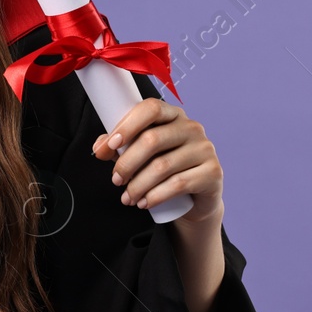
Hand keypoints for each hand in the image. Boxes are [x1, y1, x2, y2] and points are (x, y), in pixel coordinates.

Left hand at [91, 99, 223, 222]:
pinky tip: (144, 202)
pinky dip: (155, 196)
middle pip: (152, 139)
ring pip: (162, 165)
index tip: (109, 145)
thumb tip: (99, 147)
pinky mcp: (213, 172)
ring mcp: (205, 149)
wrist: (195, 198)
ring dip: (138, 184)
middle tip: (116, 179)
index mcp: (173, 115)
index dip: (127, 125)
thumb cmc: (165, 170)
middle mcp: (192, 128)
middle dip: (127, 162)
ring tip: (128, 197)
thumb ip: (119, 146)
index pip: (151, 108)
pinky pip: (178, 184)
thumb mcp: (141, 156)